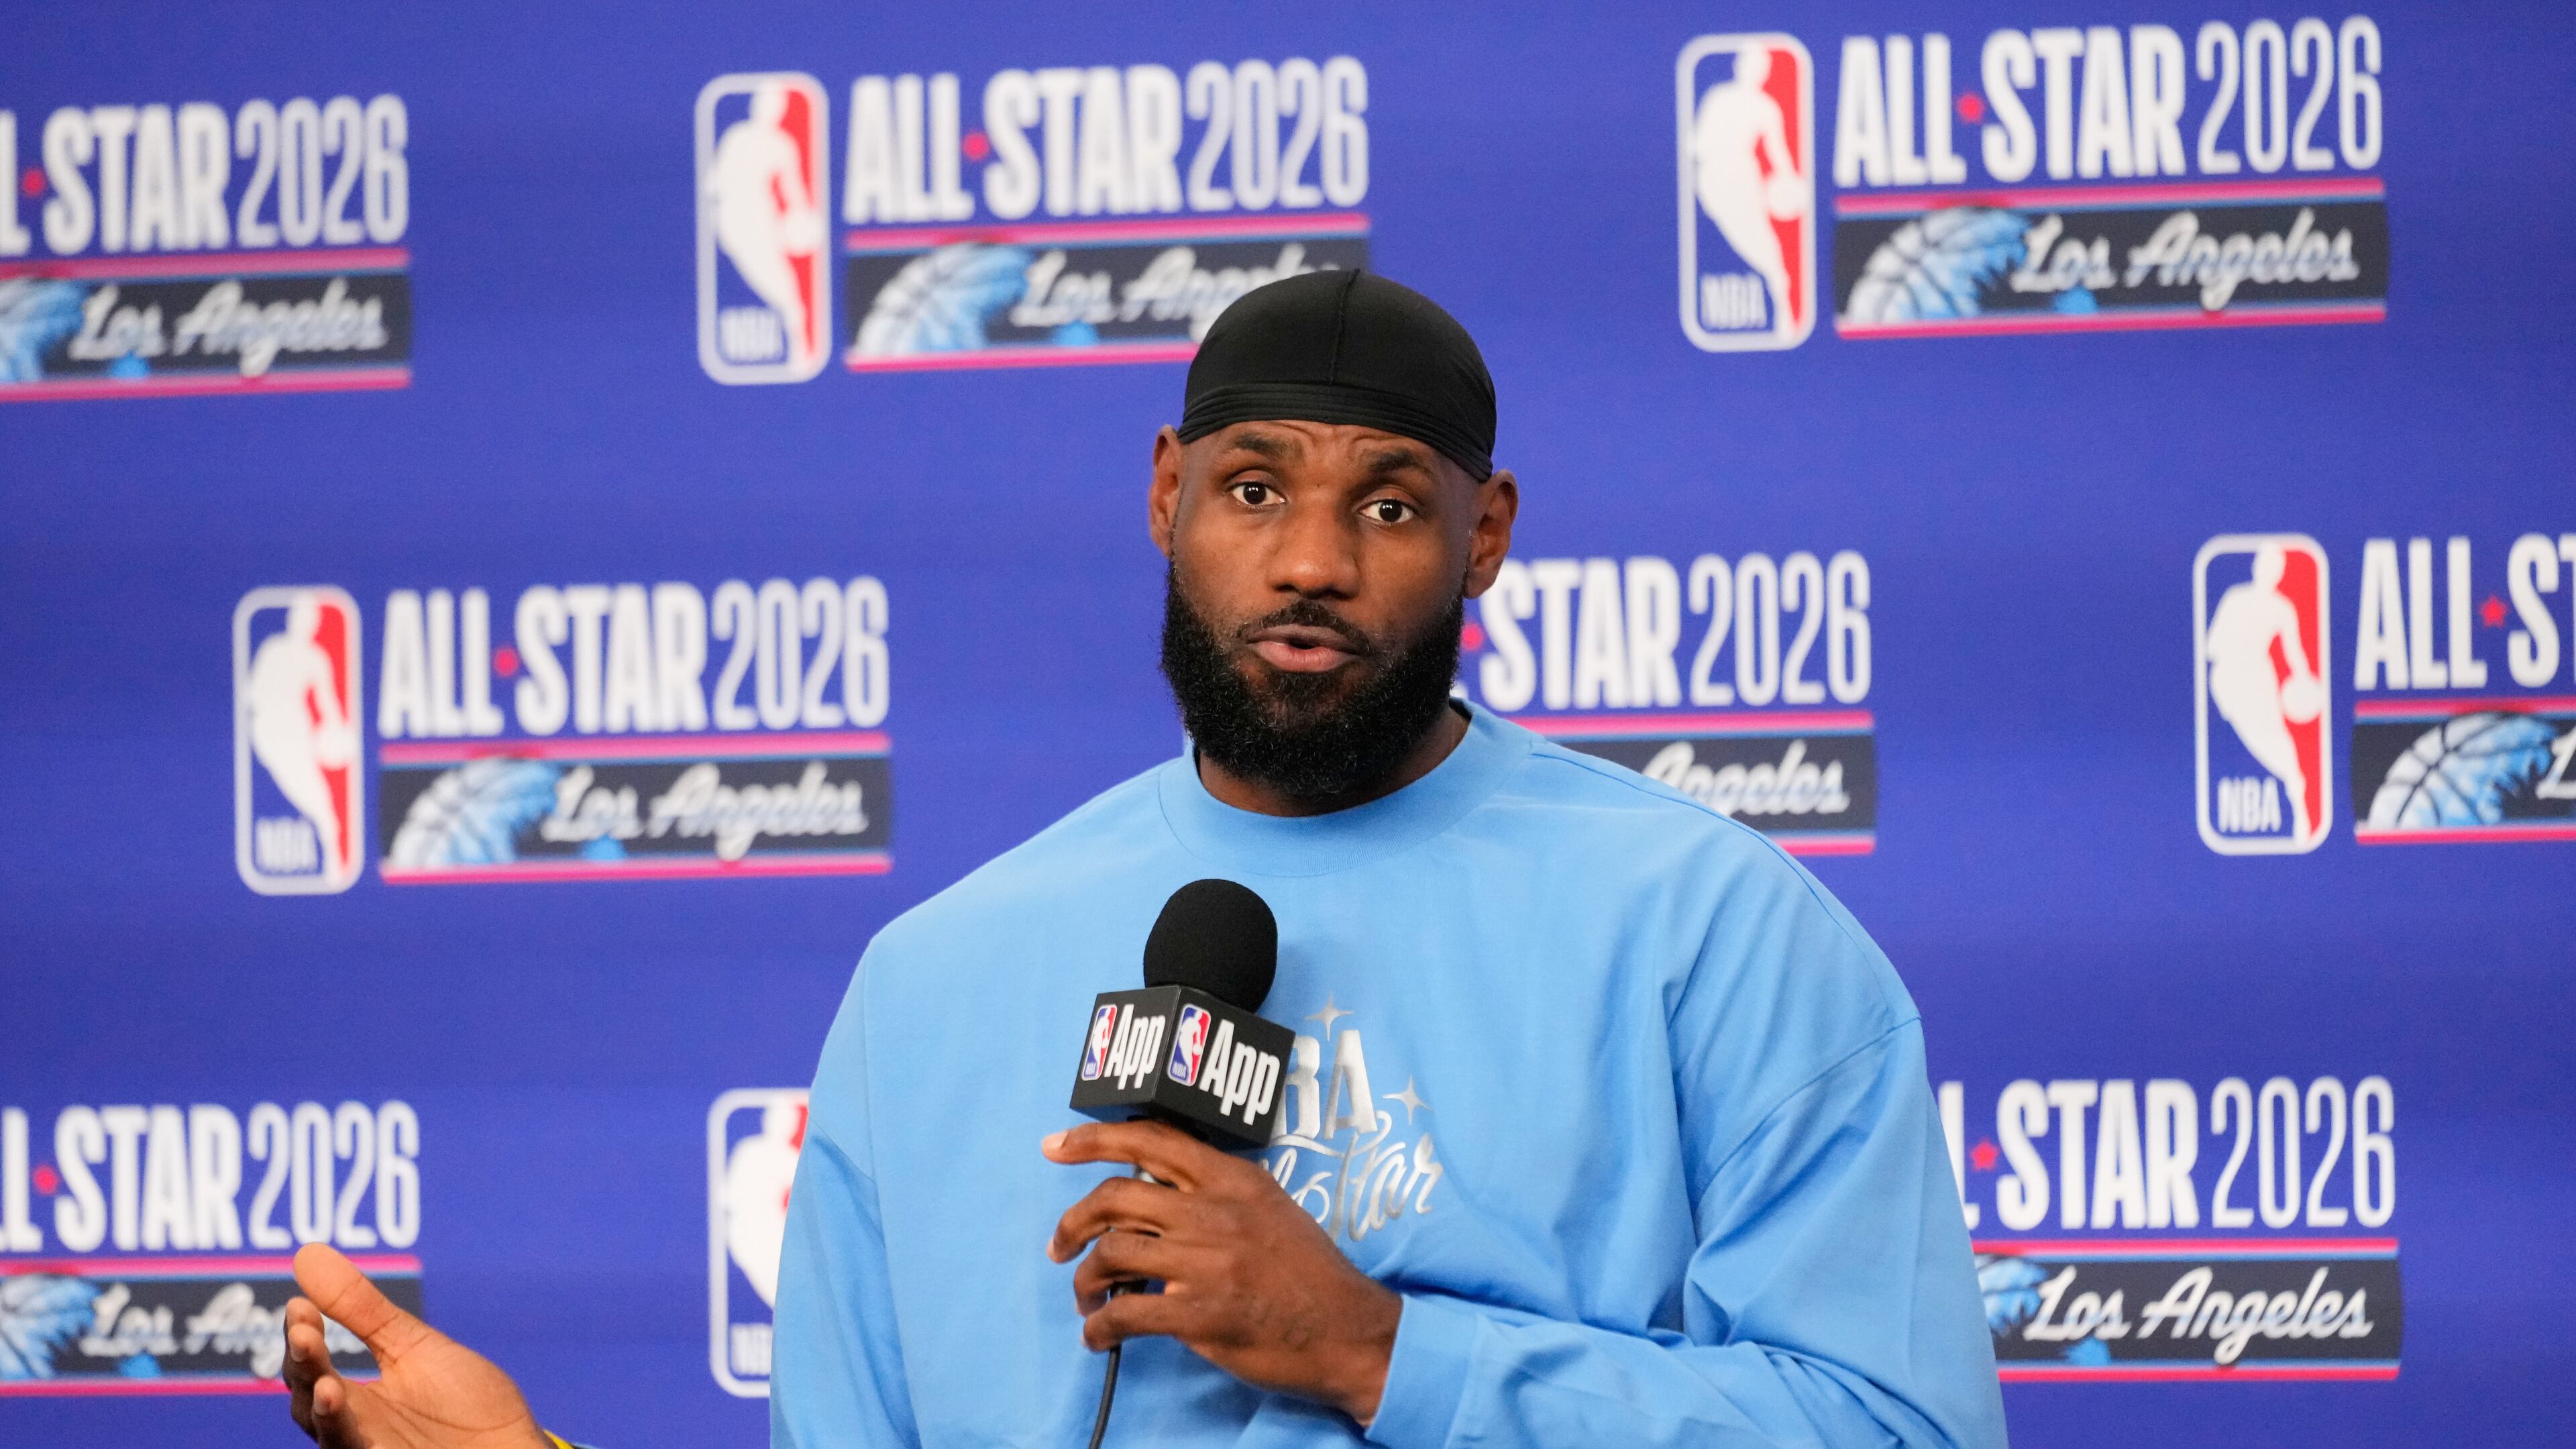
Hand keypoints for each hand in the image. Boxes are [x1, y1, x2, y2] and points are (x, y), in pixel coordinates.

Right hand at [282, 1243, 552, 1448]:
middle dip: (306, 1369)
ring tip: (327, 1387)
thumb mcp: (413, 1348)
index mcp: (352, 1401)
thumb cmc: (467, 1403)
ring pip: (335, 1439)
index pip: (310, 1368)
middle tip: (305, 1335)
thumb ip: (362, 1310)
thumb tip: (306, 1251)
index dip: (302, 1338)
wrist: (514, 1447)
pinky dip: (361, 1446)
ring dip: (327, 1413)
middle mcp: (353, 1431)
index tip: (300, 1305)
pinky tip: (369, 1432)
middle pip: (310, 1404)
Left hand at [1045, 1121, 1399, 1423]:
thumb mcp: (1270, 1209)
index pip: (1152, 1140)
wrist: (1349, 1331)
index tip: (1054, 1147)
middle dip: (1072, 1222)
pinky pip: (1125, 1313)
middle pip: (1115, 1197)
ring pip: (1111, 1254)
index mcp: (1233, 1179)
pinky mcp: (1200, 1314)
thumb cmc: (1309, 1274)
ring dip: (1084, 1280)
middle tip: (1060, 1245)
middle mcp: (1216, 1212)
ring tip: (1087, 1299)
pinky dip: (1099, 1327)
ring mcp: (1207, 1263)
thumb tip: (1154, 1199)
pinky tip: (1099, 1336)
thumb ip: (1217, 1195)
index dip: (1093, 1140)